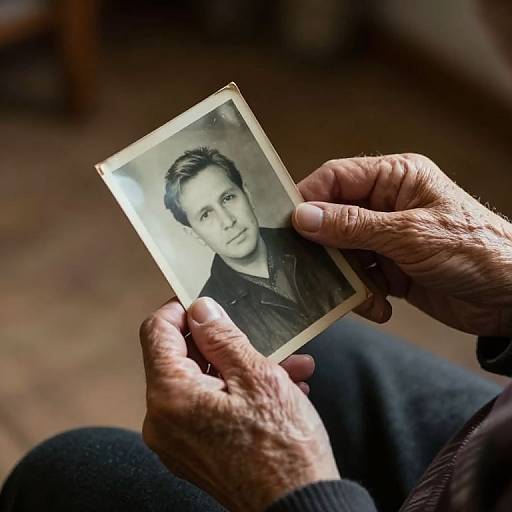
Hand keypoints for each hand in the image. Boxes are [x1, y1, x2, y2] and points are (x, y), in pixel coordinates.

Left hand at [140, 297, 339, 511]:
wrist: (299, 509)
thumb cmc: (283, 447)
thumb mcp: (258, 376)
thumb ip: (222, 337)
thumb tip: (200, 309)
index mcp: (170, 396)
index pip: (156, 331)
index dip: (180, 308)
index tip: (206, 301)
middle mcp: (163, 420)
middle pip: (181, 358)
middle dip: (226, 343)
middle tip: (262, 336)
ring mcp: (177, 440)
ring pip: (203, 382)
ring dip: (242, 368)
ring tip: (288, 366)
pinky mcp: (194, 452)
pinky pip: (209, 407)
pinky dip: (238, 393)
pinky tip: (280, 390)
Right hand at [292, 153, 511, 336]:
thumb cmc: (475, 251)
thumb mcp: (409, 234)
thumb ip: (352, 225)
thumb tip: (302, 216)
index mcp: (395, 178)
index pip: (335, 179)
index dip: (307, 199)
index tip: (286, 226)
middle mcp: (386, 205)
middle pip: (332, 218)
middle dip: (325, 247)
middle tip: (315, 270)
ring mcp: (386, 238)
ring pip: (341, 252)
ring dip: (345, 277)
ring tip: (362, 294)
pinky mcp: (389, 269)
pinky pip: (358, 278)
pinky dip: (362, 295)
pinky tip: (381, 306)